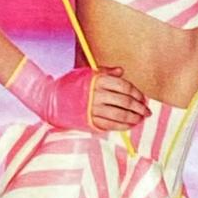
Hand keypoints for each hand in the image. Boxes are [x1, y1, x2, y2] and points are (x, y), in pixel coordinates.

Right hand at [7, 58, 149, 130]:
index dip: (137, 93)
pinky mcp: (89, 121)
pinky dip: (123, 126)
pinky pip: (111, 125)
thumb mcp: (87, 73)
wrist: (50, 99)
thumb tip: (122, 71)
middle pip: (125, 101)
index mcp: (98, 80)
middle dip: (140, 107)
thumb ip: (106, 72)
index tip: (144, 99)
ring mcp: (92, 109)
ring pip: (120, 115)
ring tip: (141, 119)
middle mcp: (96, 94)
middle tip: (147, 111)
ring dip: (134, 118)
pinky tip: (130, 125)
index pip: (125, 86)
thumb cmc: (71, 84)